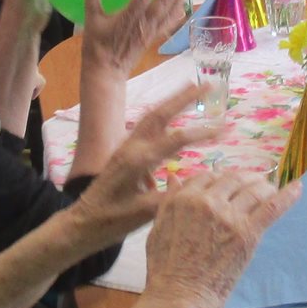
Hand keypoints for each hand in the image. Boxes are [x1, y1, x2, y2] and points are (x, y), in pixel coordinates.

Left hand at [71, 85, 224, 243]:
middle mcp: (131, 148)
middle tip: (208, 84)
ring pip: (151, 117)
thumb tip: (198, 184)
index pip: (175, 140)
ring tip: (192, 88)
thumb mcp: (143, 215)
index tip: (224, 129)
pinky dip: (162, 117)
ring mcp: (126, 148)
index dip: (201, 133)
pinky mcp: (124, 153)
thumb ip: (170, 197)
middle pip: (160, 114)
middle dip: (184, 97)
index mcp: (137, 161)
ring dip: (172, 101)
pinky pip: (146, 128)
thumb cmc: (110, 223)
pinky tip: (172, 118)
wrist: (81, 223)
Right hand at [82, 0, 188, 72]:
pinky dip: (175, 16)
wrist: (106, 72)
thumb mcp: (91, 21)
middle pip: (164, 1)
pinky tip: (182, 9)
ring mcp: (150, 31)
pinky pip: (167, 25)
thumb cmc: (97, 47)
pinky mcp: (151, 38)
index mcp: (129, 16)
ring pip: (169, 12)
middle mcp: (144, 23)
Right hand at [143, 171, 301, 307]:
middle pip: (233, 179)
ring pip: (254, 190)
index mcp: (184, 198)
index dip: (221, 177)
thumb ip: (169, 201)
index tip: (229, 183)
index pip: (209, 176)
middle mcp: (208, 201)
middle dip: (245, 179)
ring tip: (270, 188)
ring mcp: (230, 216)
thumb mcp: (158, 228)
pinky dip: (287, 195)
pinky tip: (298, 188)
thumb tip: (175, 178)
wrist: (180, 296)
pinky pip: (272, 207)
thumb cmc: (165, 269)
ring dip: (264, 186)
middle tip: (253, 183)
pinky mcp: (248, 232)